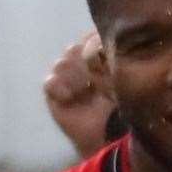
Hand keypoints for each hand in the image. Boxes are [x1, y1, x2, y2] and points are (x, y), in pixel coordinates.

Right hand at [42, 30, 113, 157]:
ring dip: (73, 75)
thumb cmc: (122, 102)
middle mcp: (84, 65)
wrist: (111, 134)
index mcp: (102, 56)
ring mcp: (68, 79)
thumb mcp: (121, 74)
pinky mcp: (55, 95)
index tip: (103, 55)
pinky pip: (49, 82)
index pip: (90, 38)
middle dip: (83, 61)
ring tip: (84, 90)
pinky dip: (58, 87)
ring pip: (61, 63)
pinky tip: (69, 97)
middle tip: (95, 78)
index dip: (94, 44)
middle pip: (73, 49)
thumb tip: (92, 45)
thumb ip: (107, 55)